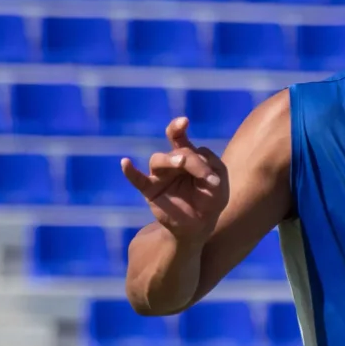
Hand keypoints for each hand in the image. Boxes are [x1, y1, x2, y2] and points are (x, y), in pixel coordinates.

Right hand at [120, 119, 228, 242]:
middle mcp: (172, 163)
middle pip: (176, 151)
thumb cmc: (210, 201)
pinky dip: (130, 171)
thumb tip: (198, 164)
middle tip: (199, 170)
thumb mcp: (219, 186)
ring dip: (169, 160)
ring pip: (158, 159)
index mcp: (189, 157)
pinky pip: (137, 179)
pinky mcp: (150, 190)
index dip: (180, 130)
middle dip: (189, 158)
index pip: (185, 143)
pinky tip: (125, 162)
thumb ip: (212, 169)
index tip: (183, 121)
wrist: (200, 225)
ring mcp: (160, 176)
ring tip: (182, 163)